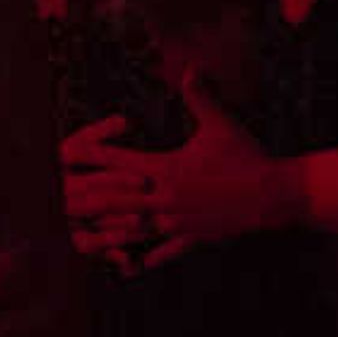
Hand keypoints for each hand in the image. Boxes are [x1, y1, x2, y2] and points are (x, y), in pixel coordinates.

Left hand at [61, 81, 279, 269]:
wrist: (277, 195)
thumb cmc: (248, 157)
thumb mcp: (221, 125)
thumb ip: (200, 97)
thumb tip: (190, 69)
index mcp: (167, 170)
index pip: (120, 162)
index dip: (93, 156)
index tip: (66, 154)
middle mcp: (168, 198)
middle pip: (117, 200)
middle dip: (88, 201)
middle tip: (60, 203)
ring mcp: (180, 222)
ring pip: (135, 231)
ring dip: (109, 233)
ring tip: (84, 236)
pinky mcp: (195, 238)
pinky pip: (165, 251)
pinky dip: (146, 258)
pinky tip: (128, 267)